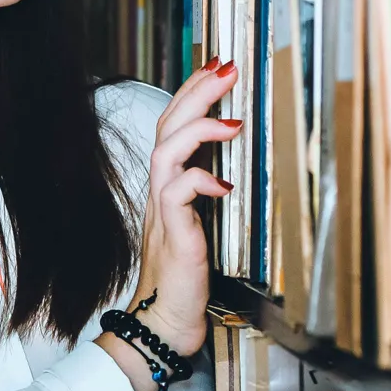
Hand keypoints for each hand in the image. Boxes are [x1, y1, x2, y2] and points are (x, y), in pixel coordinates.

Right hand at [122, 59, 239, 359]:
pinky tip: (222, 183)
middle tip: (225, 68)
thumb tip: (225, 166)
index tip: (215, 67)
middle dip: (197, 92)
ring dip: (198, 128)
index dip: (192, 93)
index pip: (173, 125)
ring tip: (229, 118)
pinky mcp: (174, 235)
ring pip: (166, 151)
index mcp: (168, 185)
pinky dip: (199, 181)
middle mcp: (161, 191)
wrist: (163, 323)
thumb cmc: (184, 278)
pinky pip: (177, 195)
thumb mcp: (199, 225)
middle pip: (168, 127)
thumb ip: (205, 193)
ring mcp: (164, 211)